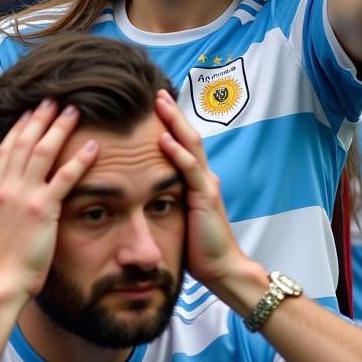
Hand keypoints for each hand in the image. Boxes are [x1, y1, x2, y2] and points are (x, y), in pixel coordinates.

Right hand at [0, 100, 97, 303]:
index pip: (6, 149)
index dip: (19, 128)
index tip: (30, 113)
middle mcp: (5, 187)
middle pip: (24, 142)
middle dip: (40, 118)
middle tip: (53, 99)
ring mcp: (23, 196)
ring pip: (43, 152)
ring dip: (59, 128)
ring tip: (74, 110)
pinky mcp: (42, 210)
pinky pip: (64, 178)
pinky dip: (79, 159)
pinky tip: (93, 145)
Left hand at [155, 90, 244, 287]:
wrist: (220, 268)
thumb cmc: (196, 245)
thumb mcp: (175, 214)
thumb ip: (164, 197)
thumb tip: (140, 189)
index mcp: (195, 179)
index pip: (183, 143)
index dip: (170, 123)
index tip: (152, 105)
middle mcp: (203, 176)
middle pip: (188, 136)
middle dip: (172, 113)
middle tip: (155, 92)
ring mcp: (205, 185)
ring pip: (191, 146)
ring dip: (174, 123)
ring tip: (159, 104)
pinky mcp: (204, 198)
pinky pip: (190, 171)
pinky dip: (178, 153)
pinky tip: (165, 140)